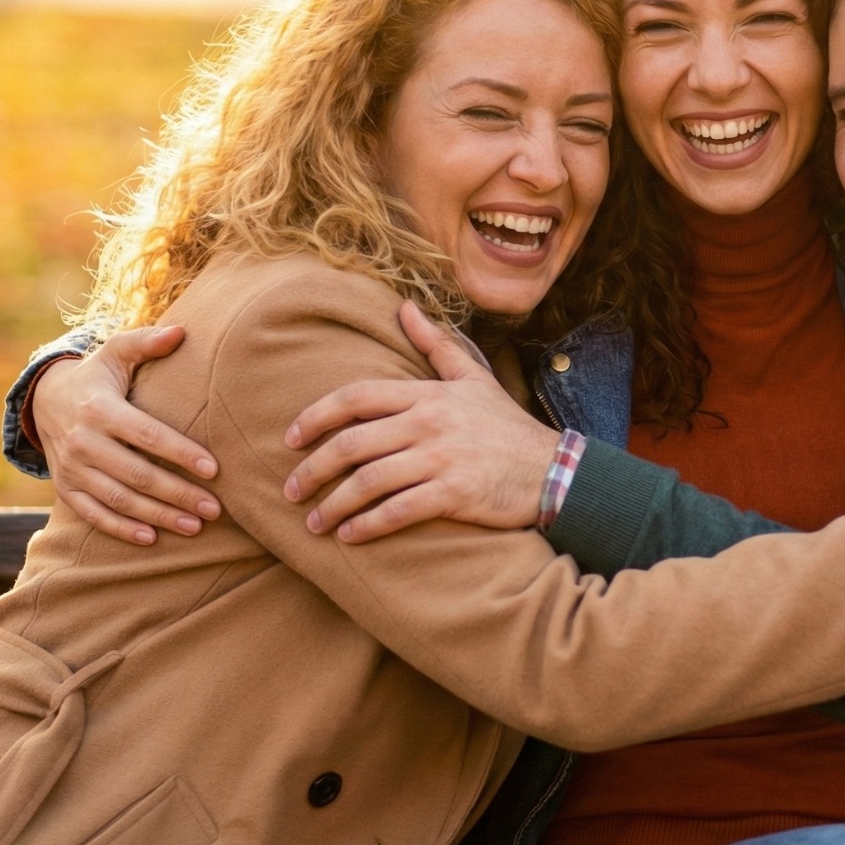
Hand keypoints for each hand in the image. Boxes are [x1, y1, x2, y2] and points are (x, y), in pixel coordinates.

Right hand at [34, 326, 221, 545]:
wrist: (44, 401)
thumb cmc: (97, 376)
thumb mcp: (115, 352)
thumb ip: (147, 342)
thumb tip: (182, 331)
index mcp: (101, 409)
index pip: (147, 436)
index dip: (181, 453)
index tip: (214, 469)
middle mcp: (84, 442)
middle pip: (138, 475)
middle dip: (179, 494)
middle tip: (215, 509)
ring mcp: (72, 469)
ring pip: (120, 500)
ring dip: (159, 516)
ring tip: (196, 526)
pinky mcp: (66, 488)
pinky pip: (94, 514)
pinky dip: (121, 528)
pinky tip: (152, 538)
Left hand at [284, 301, 558, 541]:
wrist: (554, 470)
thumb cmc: (507, 427)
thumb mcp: (473, 379)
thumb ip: (435, 345)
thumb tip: (404, 308)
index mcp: (427, 395)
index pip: (356, 397)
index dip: (316, 416)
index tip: (290, 437)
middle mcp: (428, 423)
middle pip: (352, 443)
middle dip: (314, 468)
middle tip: (292, 489)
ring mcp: (440, 459)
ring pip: (368, 481)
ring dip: (333, 505)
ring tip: (313, 522)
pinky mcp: (453, 494)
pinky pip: (397, 511)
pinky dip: (367, 525)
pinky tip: (349, 537)